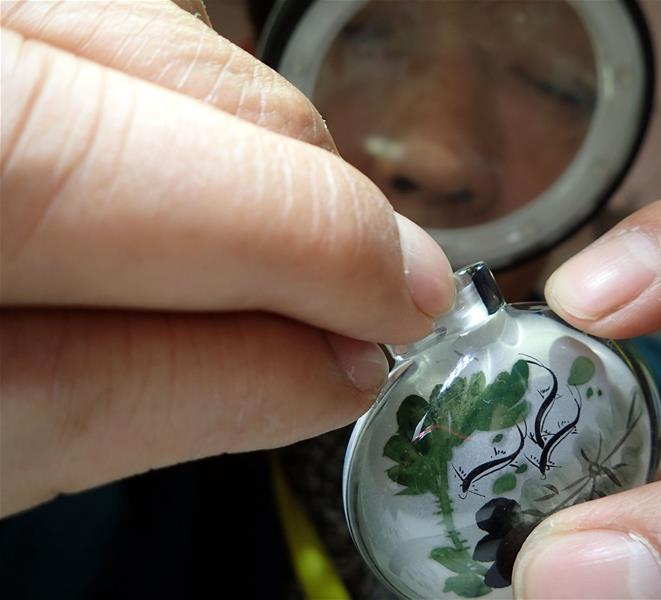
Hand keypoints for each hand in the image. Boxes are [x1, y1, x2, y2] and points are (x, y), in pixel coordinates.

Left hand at [0, 1, 453, 517]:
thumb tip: (334, 364)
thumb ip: (148, 391)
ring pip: (161, 33)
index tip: (404, 310)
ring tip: (223, 251)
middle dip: (298, 197)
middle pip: (199, 75)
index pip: (212, 183)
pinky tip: (143, 181)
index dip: (341, 252)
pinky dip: (150, 107)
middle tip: (344, 298)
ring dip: (225, 150)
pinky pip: (104, 27)